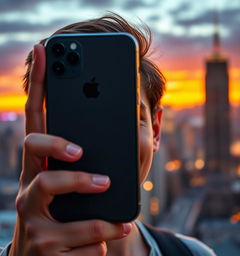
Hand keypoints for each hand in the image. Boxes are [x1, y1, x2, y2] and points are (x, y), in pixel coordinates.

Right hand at [8, 44, 130, 255]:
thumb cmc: (81, 213)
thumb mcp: (95, 182)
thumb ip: (112, 151)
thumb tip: (140, 114)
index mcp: (45, 165)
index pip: (38, 118)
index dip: (39, 83)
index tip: (45, 50)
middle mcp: (30, 184)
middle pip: (33, 146)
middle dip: (57, 143)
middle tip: (82, 152)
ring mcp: (31, 217)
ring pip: (51, 191)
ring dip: (87, 198)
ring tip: (115, 208)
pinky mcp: (43, 247)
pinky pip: (77, 237)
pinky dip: (101, 234)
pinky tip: (113, 235)